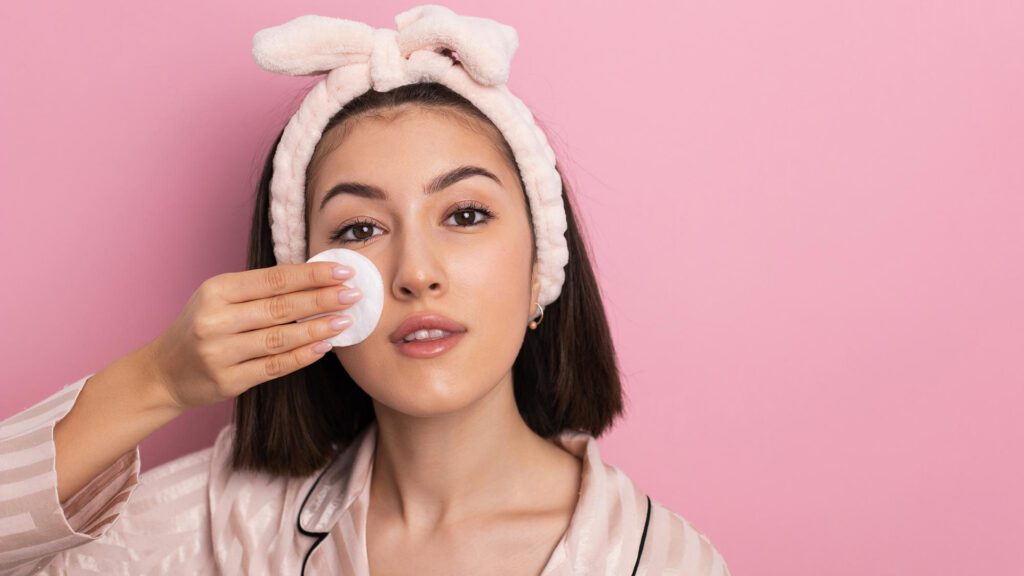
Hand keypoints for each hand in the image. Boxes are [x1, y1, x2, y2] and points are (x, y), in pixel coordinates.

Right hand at [142, 262, 360, 410]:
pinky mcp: (228, 381)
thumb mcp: (219, 298)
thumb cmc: (202, 326)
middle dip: (322, 299)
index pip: (273, 279)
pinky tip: (324, 347)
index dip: (311, 275)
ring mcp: (220, 353)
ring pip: (280, 338)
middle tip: (353, 294)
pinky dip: (302, 356)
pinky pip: (274, 367)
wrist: (164, 372)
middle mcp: (215, 320)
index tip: (343, 271)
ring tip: (345, 321)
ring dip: (317, 329)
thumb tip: (315, 279)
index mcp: (216, 290)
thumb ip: (259, 289)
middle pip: (280, 307)